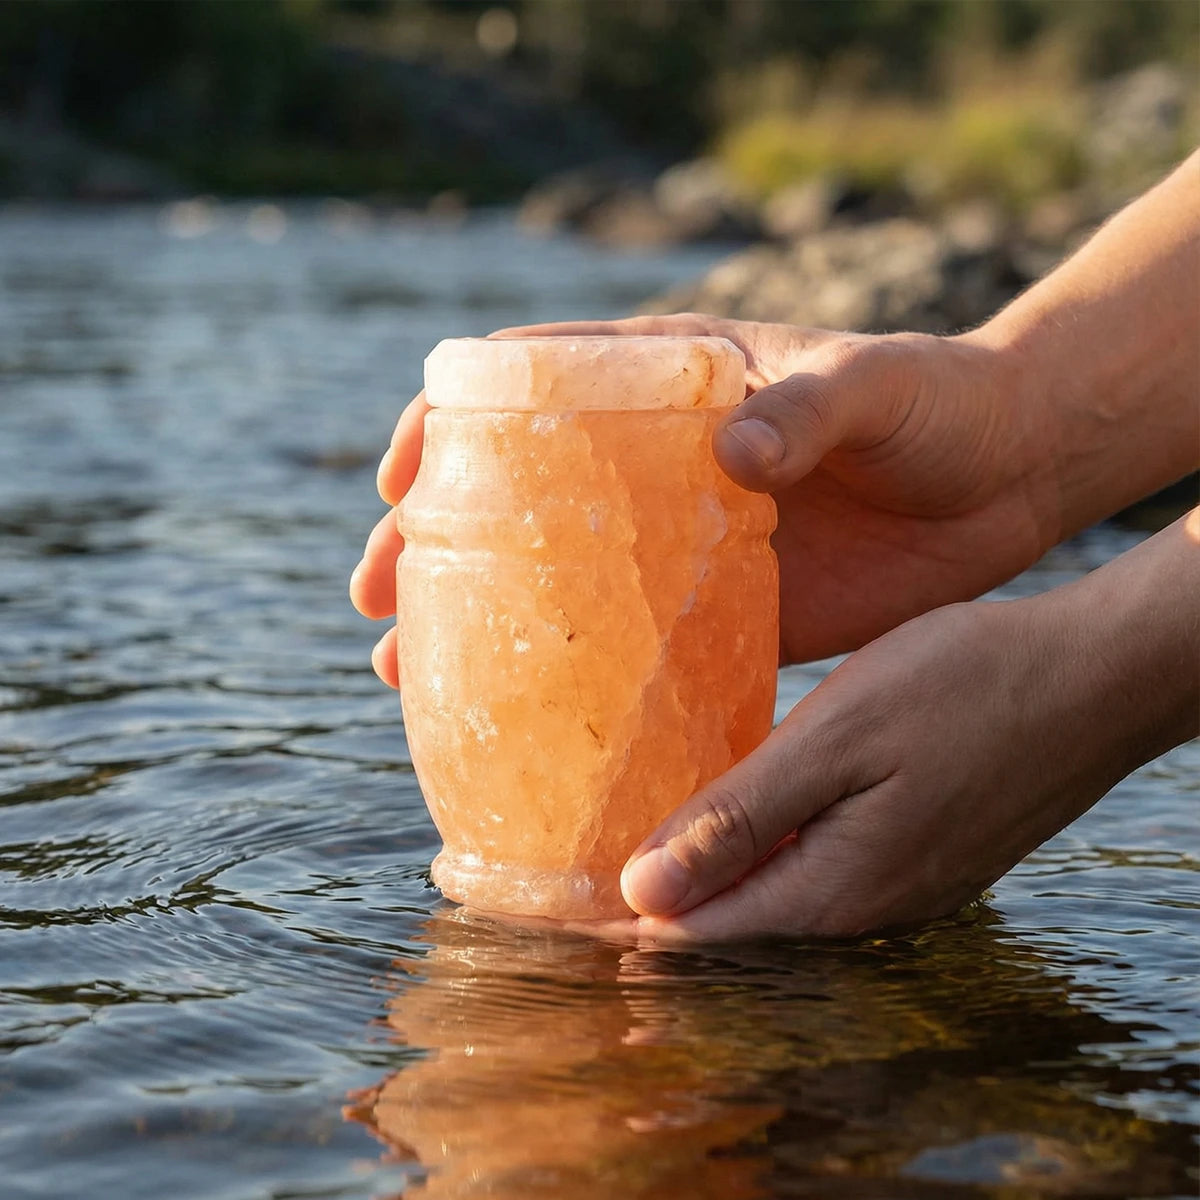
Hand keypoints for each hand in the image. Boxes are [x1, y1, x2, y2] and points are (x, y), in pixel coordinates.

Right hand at [350, 314, 1056, 684]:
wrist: (1007, 476)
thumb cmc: (939, 402)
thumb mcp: (876, 383)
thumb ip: (812, 405)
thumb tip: (736, 453)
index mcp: (670, 386)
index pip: (531, 387)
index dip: (447, 423)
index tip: (396, 475)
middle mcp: (656, 467)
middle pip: (514, 497)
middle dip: (430, 540)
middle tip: (375, 593)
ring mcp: (682, 545)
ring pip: (555, 582)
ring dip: (478, 624)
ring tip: (405, 671)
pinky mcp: (725, 612)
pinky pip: (634, 650)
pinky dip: (579, 684)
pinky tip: (531, 726)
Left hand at [614, 512, 1198, 941]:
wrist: (1093, 675)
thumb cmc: (968, 688)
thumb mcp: (840, 740)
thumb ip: (741, 820)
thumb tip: (643, 894)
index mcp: (833, 889)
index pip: (694, 935)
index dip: (617, 921)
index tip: (549, 903)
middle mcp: (862, 907)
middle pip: (728, 927)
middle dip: (651, 905)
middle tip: (577, 866)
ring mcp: (894, 886)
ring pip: (769, 897)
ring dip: (703, 875)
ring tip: (635, 838)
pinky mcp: (913, 854)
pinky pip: (811, 869)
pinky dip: (756, 849)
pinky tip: (732, 814)